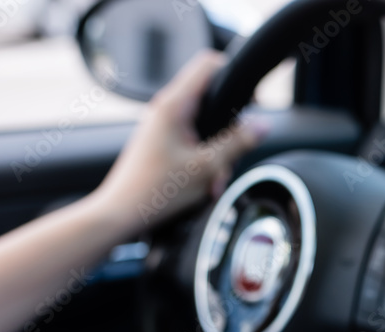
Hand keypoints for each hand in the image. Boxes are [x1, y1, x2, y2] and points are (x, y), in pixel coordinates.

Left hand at [93, 51, 266, 229]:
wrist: (121, 213)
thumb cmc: (154, 191)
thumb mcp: (208, 167)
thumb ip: (238, 143)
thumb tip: (262, 126)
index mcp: (173, 105)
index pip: (209, 65)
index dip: (234, 75)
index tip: (250, 101)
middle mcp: (165, 110)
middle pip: (212, 102)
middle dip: (229, 132)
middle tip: (230, 158)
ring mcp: (162, 126)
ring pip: (205, 128)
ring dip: (217, 154)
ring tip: (213, 180)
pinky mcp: (162, 142)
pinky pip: (193, 143)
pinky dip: (204, 162)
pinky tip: (203, 184)